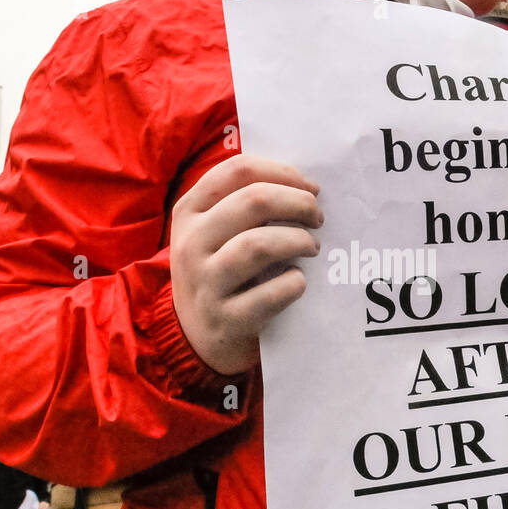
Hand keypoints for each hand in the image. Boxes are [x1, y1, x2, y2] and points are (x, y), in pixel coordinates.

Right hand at [170, 154, 323, 375]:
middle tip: (317, 217)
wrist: (196, 338)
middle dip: (298, 203)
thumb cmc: (220, 271)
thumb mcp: (214, 233)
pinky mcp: (226, 320)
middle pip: (254, 201)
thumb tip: (305, 185)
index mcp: (190, 211)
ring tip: (312, 247)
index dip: (284, 172)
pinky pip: (271, 294)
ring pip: (259, 245)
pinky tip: (298, 282)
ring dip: (298, 240)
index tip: (311, 187)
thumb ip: (244, 204)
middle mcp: (191, 244)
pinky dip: (294, 284)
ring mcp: (205, 284)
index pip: (238, 170)